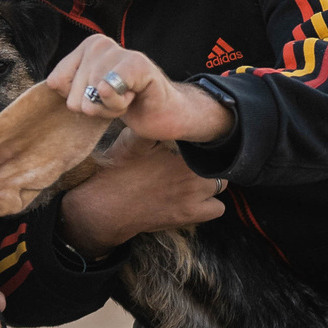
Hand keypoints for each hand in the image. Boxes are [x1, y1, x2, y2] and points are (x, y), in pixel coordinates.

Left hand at [46, 37, 234, 146]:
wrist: (163, 112)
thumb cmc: (124, 102)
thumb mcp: (88, 94)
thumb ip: (66, 89)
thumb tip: (53, 83)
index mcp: (85, 47)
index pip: (56, 83)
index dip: (78, 100)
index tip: (99, 96)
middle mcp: (99, 44)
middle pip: (73, 97)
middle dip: (96, 108)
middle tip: (118, 99)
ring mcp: (119, 51)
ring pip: (90, 100)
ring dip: (110, 109)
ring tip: (127, 98)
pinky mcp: (138, 64)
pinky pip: (107, 91)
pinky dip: (118, 105)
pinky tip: (134, 97)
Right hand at [58, 132, 228, 256]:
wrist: (106, 206)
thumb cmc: (118, 171)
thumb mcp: (132, 139)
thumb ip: (154, 127)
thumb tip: (164, 112)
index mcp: (183, 155)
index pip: (208, 145)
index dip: (199, 144)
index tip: (188, 147)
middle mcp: (193, 176)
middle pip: (216, 164)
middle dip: (205, 161)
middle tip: (189, 162)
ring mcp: (194, 198)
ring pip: (221, 185)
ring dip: (211, 181)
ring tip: (193, 180)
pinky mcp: (190, 216)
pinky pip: (218, 209)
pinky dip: (211, 204)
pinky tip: (196, 199)